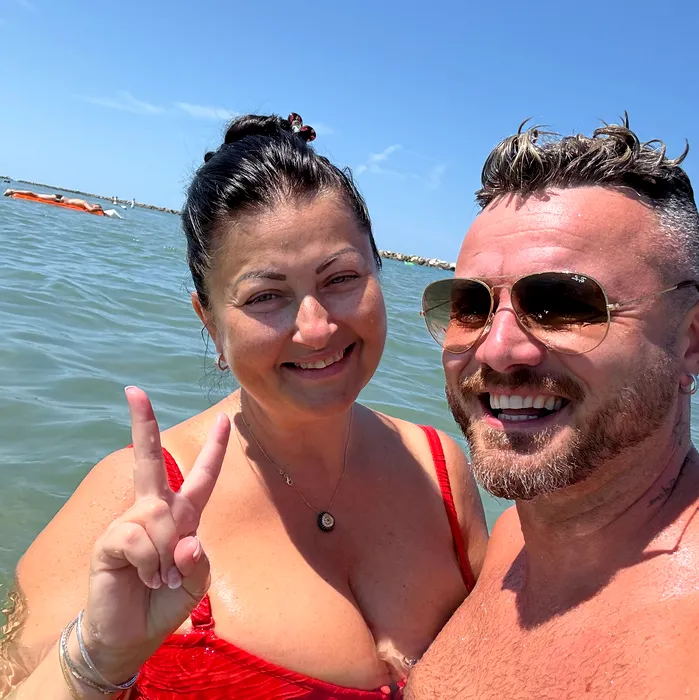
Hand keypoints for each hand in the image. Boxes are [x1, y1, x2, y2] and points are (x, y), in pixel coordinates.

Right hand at [81, 386, 229, 681]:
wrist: (131, 634)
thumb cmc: (168, 600)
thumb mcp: (197, 582)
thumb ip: (198, 561)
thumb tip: (186, 541)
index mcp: (182, 515)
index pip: (202, 476)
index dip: (214, 448)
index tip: (223, 419)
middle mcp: (155, 510)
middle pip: (151, 460)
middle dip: (144, 424)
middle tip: (134, 390)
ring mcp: (131, 521)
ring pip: (160, 520)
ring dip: (167, 557)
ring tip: (159, 578)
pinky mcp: (111, 539)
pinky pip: (139, 538)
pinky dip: (150, 563)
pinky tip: (143, 577)